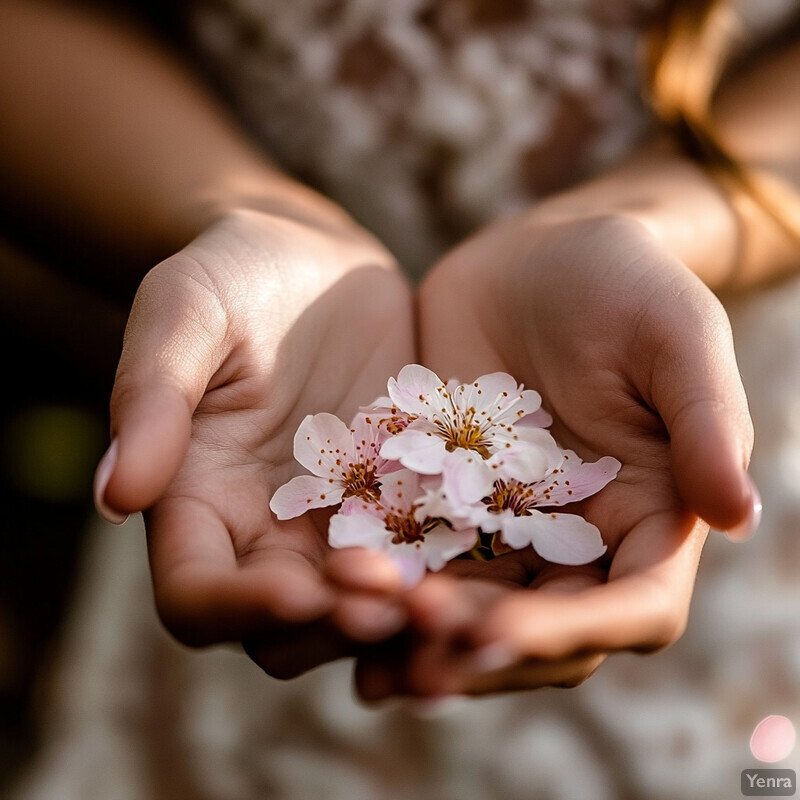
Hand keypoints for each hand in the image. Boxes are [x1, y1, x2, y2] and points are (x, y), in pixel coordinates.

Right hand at [94, 205, 413, 677]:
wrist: (313, 261)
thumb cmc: (232, 276)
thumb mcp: (184, 314)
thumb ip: (150, 397)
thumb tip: (114, 497)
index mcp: (198, 500)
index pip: (197, 594)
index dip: (238, 609)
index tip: (295, 595)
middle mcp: (265, 529)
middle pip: (285, 625)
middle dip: (332, 627)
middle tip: (388, 603)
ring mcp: (337, 519)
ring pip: (358, 606)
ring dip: (396, 617)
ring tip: (443, 601)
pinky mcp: (398, 496)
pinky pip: (422, 550)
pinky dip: (447, 571)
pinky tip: (486, 563)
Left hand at [348, 211, 755, 697]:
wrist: (536, 258)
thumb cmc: (624, 283)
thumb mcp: (672, 333)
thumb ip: (706, 420)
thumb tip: (738, 516)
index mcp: (649, 516)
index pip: (630, 606)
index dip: (567, 630)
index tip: (496, 630)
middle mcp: (579, 540)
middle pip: (539, 627)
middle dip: (478, 648)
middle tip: (409, 661)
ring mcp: (506, 526)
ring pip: (469, 606)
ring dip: (420, 639)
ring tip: (360, 657)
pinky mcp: (444, 501)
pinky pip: (413, 555)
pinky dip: (383, 585)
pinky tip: (334, 600)